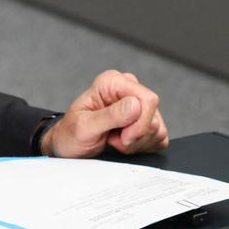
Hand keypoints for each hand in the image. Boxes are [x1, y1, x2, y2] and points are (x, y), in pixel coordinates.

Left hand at [44, 70, 167, 158]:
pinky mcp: (144, 121)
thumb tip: (135, 105)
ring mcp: (138, 105)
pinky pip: (159, 137)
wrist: (68, 145)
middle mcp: (127, 89)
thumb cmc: (70, 134)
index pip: (148, 99)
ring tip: (115, 140)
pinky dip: (143, 146)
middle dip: (136, 136)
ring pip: (157, 129)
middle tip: (113, 139)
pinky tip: (125, 144)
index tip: (122, 137)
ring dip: (137, 143)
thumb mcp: (84, 127)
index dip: (139, 124)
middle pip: (154, 116)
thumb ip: (109, 116)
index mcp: (112, 82)